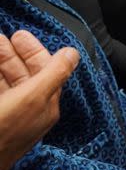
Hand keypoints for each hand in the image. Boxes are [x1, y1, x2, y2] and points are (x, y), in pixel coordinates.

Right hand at [0, 31, 78, 169]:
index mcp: (44, 106)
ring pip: (7, 84)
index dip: (34, 51)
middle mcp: (27, 111)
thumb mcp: (32, 98)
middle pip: (23, 75)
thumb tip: (73, 53)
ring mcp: (9, 116)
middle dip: (11, 55)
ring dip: (0, 65)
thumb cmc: (2, 134)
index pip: (46, 70)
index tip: (19, 35)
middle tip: (0, 38)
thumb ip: (54, 74)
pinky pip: (0, 94)